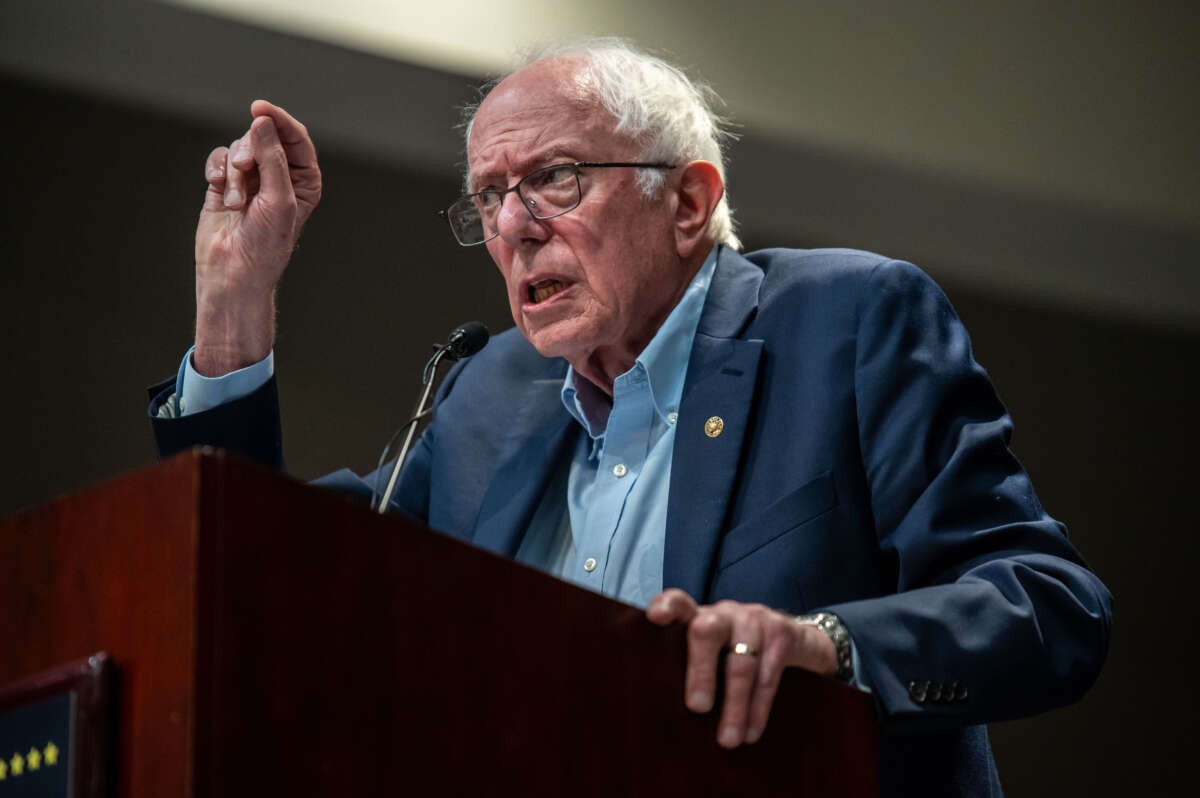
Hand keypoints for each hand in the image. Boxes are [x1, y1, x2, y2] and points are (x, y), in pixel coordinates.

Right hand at [193, 100, 321, 375]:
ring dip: (233, 171)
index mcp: (304, 180)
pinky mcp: (225, 184)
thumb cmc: (266, 241)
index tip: (259, 108)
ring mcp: (252, 179)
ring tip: (235, 202)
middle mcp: (280, 176)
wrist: (234, 271)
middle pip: (264, 138)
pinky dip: (216, 170)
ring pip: (239, 148)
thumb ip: (272, 157)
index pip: (295, 138)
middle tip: (244, 167)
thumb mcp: (277, 198)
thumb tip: (262, 121)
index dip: (278, 120)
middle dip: (250, 150)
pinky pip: (219, 159)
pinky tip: (217, 189)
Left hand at [646, 589, 836, 747]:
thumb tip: (663, 710)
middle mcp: (726, 612)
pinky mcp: (782, 635)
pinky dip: (758, 710)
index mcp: (701, 615)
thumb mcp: (711, 648)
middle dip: (702, 671)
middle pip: (707, 632)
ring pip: (742, 664)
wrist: (790, 636)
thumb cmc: (734, 649)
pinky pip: (768, 678)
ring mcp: (755, 621)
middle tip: (697, 707)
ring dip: (735, 706)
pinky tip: (750, 733)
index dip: (667, 606)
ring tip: (728, 740)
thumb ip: (689, 663)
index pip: (679, 603)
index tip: (655, 617)